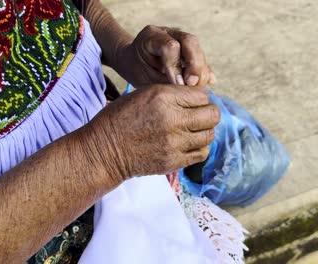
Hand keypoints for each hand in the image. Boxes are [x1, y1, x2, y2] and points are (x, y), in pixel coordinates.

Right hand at [83, 84, 219, 181]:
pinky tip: (189, 143)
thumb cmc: (121, 118)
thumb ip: (173, 94)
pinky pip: (202, 153)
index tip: (192, 103)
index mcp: (163, 98)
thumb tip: (199, 97)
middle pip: (212, 115)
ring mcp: (175, 143)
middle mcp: (172, 119)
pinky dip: (200, 147)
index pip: (202, 95)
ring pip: (210, 135)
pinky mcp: (174, 161)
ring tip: (193, 130)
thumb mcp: (144, 94)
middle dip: (208, 113)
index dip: (199, 98)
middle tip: (199, 116)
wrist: (105, 150)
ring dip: (204, 131)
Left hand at [116, 25, 215, 87]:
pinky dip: (205, 71)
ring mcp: (181, 38)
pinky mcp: (189, 49)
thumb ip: (163, 80)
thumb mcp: (143, 76)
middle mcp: (169, 33)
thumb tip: (185, 87)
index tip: (177, 84)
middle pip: (190, 42)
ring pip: (198, 50)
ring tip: (196, 89)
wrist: (134, 60)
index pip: (170, 46)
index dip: (176, 65)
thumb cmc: (137, 69)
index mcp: (152, 35)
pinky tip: (210, 82)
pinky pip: (201, 58)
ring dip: (201, 71)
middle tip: (191, 84)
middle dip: (194, 65)